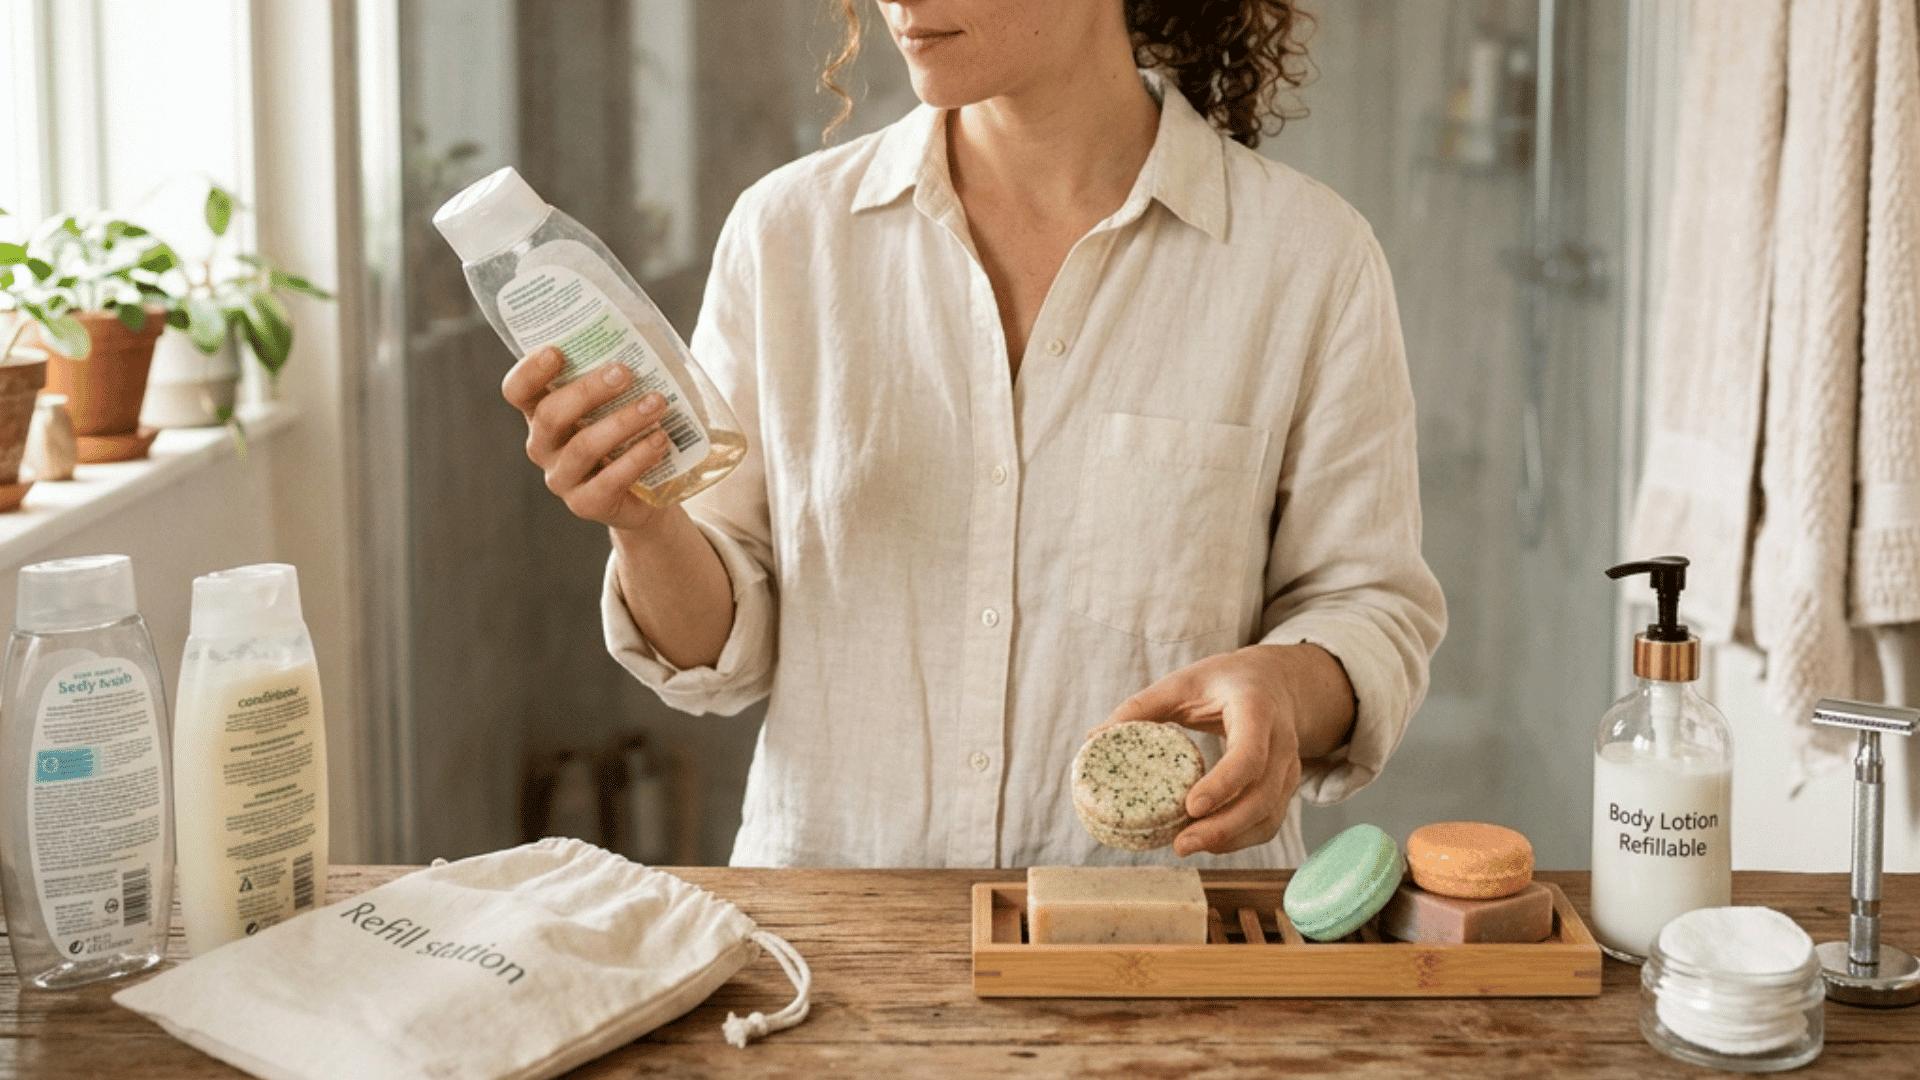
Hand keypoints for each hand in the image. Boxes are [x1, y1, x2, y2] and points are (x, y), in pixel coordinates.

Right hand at [500, 346, 671, 531]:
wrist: (650, 493)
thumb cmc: (631, 432)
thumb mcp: (620, 399)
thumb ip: (619, 369)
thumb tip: (644, 327)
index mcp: (543, 412)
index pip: (518, 391)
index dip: (530, 371)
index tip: (557, 350)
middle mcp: (544, 445)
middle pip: (551, 415)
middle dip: (588, 391)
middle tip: (624, 372)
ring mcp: (562, 477)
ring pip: (583, 446)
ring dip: (623, 421)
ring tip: (657, 404)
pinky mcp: (586, 504)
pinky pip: (608, 480)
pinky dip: (637, 457)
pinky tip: (660, 440)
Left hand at [1097, 643, 1354, 856]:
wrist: (1276, 682)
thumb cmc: (1224, 681)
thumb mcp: (1183, 682)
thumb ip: (1142, 707)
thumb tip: (1094, 738)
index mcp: (1256, 709)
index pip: (1249, 754)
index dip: (1223, 784)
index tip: (1190, 807)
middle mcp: (1281, 742)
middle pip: (1262, 796)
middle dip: (1223, 828)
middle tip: (1180, 844)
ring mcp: (1289, 768)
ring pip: (1268, 816)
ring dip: (1229, 839)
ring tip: (1185, 845)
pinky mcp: (1284, 789)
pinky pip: (1267, 823)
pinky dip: (1238, 839)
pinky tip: (1206, 842)